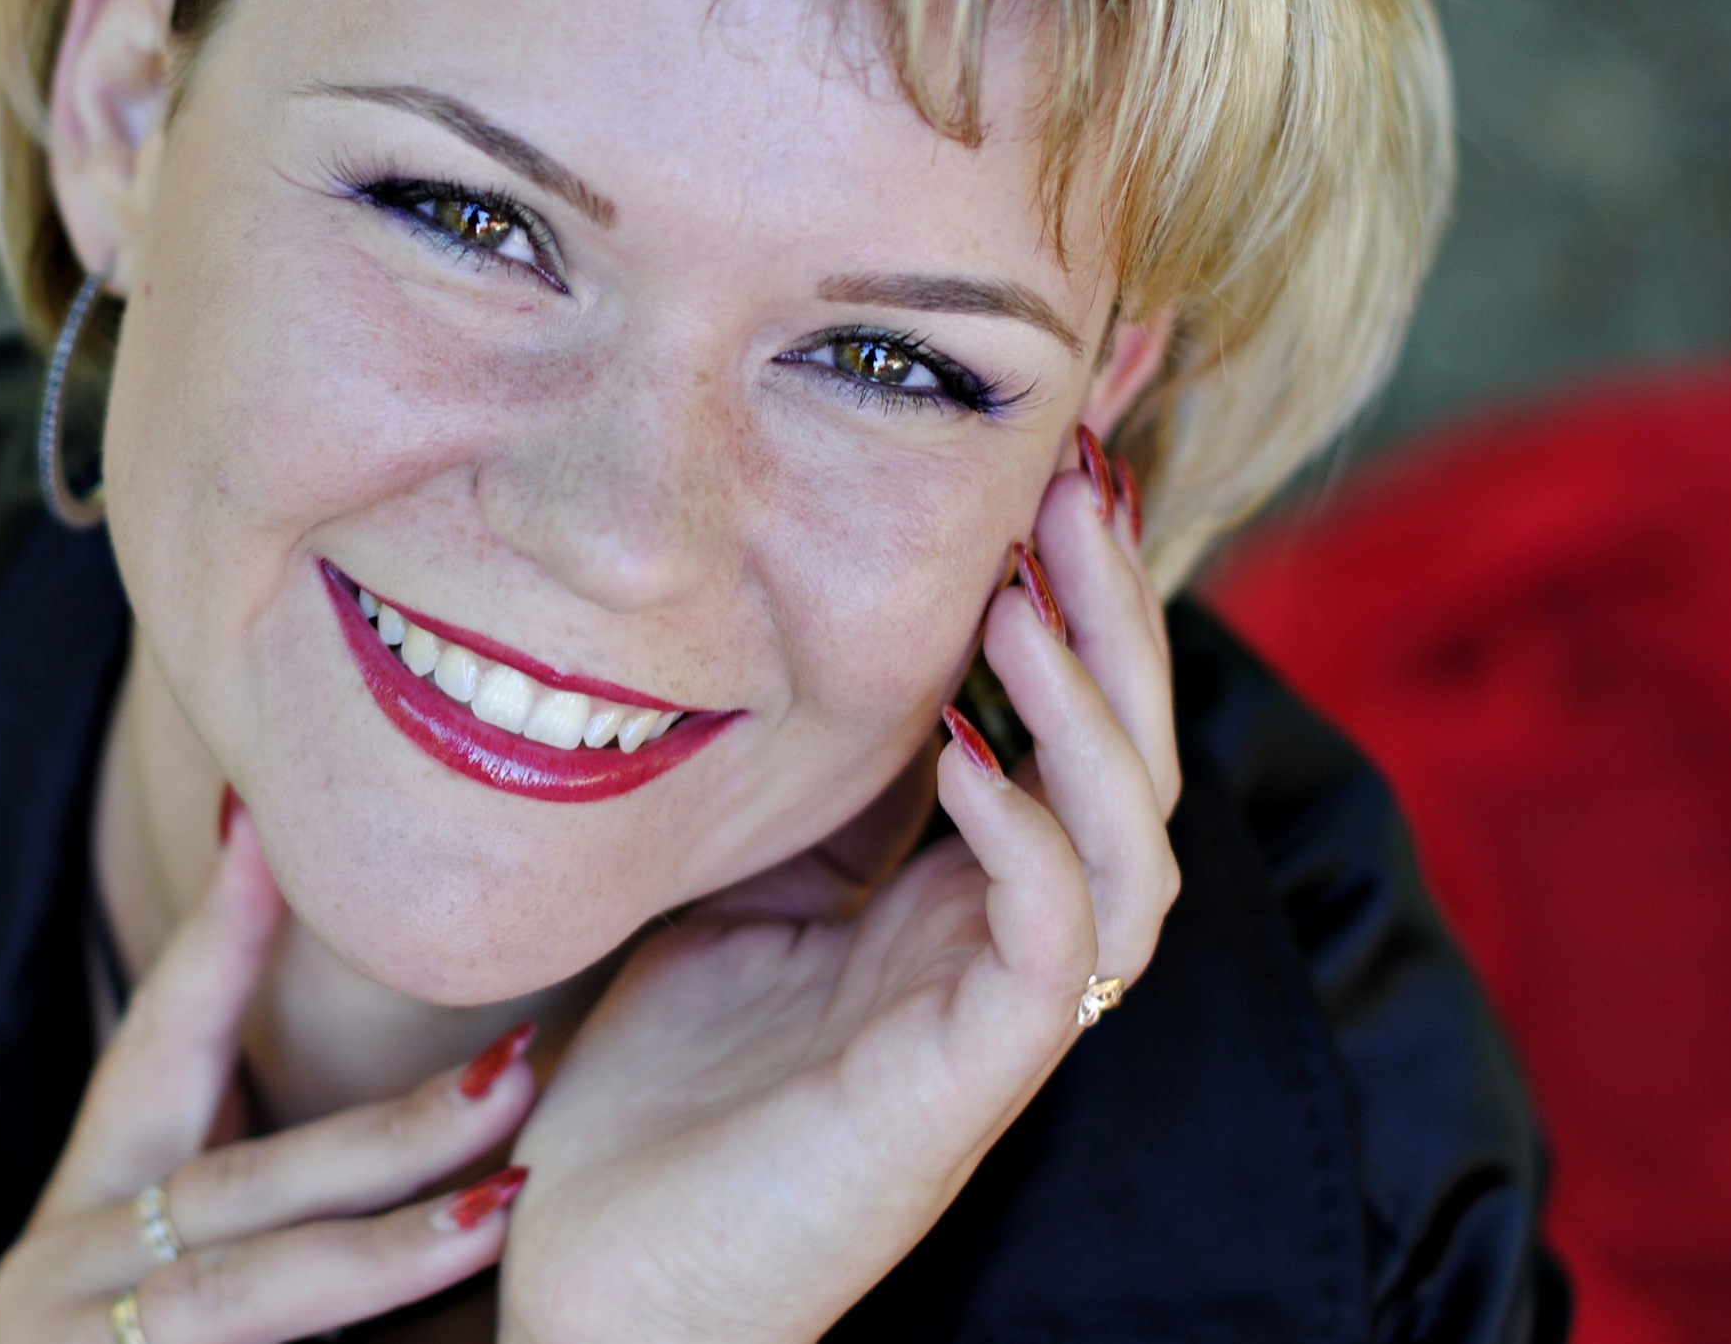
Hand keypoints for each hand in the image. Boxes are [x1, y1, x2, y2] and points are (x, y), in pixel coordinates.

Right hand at [0, 810, 538, 1343]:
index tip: (268, 826)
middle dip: (386, 1132)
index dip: (216, 939)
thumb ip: (270, 1186)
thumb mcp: (197, 1263)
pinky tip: (465, 1335)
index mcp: (84, 1214)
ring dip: (386, 1253)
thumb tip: (432, 1085)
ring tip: (508, 1201)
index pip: (154, 1051)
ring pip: (245, 1301)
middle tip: (519, 1066)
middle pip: (239, 1193)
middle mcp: (54, 1281)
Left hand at [498, 448, 1180, 1343]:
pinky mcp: (965, 1089)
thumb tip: (791, 633)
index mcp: (949, 900)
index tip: (1039, 466)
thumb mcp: (729, 892)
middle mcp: (997, 950)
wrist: (603, 1274)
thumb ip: (799, 792)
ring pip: (1128, 846)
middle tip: (1078, 481)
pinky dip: (1026, 836)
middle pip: (1125, 764)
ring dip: (1093, 711)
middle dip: (1113, 618)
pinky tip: (971, 753)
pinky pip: (1050, 948)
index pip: (1055, 729)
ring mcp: (991, 1020)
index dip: (1065, 601)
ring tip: (1033, 590)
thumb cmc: (655, 1092)